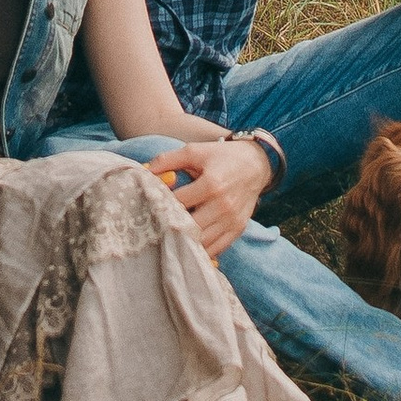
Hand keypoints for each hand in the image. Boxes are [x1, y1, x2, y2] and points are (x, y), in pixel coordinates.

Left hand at [143, 136, 270, 259]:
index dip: (161, 206)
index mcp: (211, 184)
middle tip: (155, 227)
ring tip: (168, 237)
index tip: (149, 207)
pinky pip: (216, 249)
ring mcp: (231, 220)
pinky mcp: (237, 230)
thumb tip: (144, 172)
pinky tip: (188, 245)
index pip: (178, 203)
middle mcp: (223, 205)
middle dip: (170, 228)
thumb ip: (168, 159)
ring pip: (201, 242)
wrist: (256, 164)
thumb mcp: (195, 151)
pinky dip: (201, 250)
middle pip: (189, 227)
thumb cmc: (221, 157)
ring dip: (184, 242)